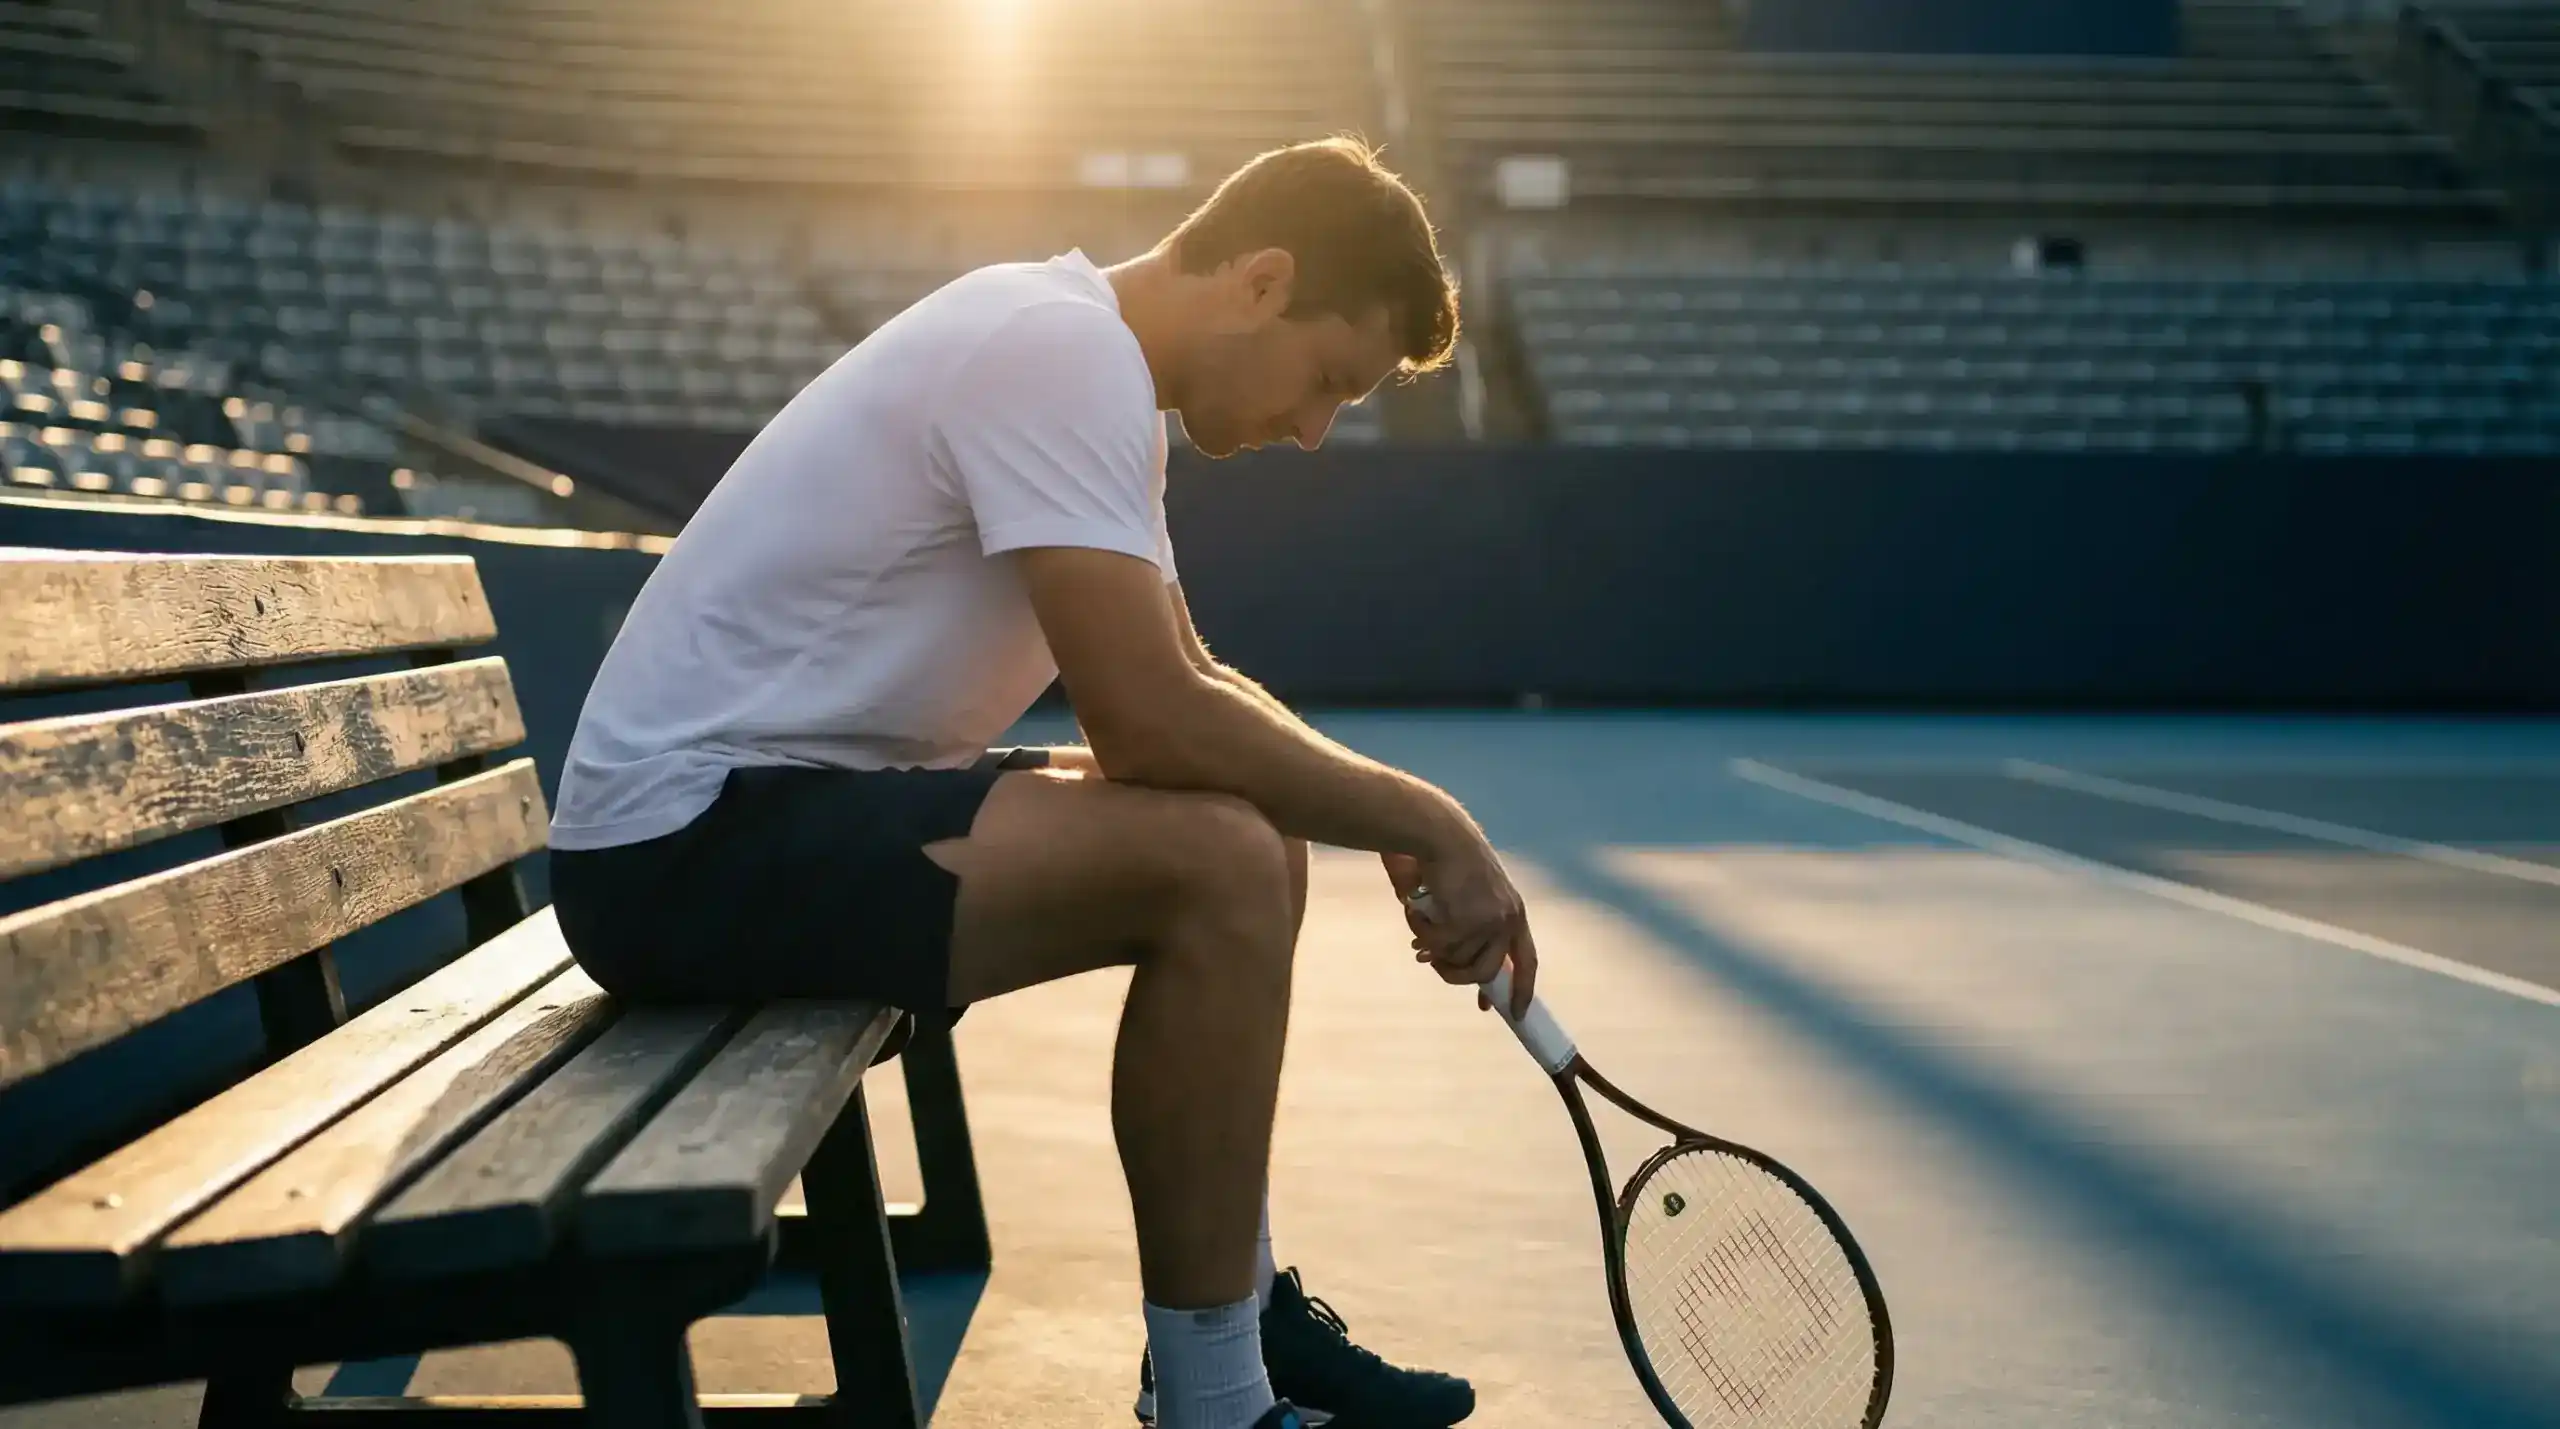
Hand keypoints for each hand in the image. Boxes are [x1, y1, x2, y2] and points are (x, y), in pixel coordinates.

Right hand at [1386, 841, 1537, 1019]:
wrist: (1437, 832)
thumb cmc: (1445, 861)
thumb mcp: (1465, 899)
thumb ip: (1465, 931)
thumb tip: (1444, 962)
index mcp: (1513, 911)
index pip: (1526, 960)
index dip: (1520, 988)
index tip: (1514, 1012)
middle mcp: (1508, 918)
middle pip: (1486, 971)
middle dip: (1456, 976)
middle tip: (1433, 964)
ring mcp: (1490, 920)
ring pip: (1458, 961)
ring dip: (1434, 949)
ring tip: (1419, 927)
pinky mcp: (1467, 920)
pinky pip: (1439, 947)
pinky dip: (1422, 934)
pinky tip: (1416, 912)